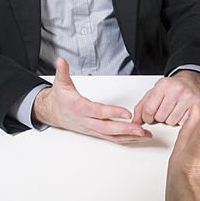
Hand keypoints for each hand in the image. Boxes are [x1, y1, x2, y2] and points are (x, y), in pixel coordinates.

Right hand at [33, 58, 152, 143]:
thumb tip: (61, 61)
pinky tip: (137, 138)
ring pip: (112, 136)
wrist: (54, 113)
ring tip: (145, 135)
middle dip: (126, 129)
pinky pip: (112, 138)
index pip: (98, 112)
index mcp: (80, 108)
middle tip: (141, 130)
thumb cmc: (60, 100)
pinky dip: (126, 139)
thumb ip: (63, 72)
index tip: (127, 113)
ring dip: (130, 137)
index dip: (113, 113)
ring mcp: (93, 129)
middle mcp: (88, 121)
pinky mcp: (97, 132)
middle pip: (108, 128)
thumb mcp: (60, 83)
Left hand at [132, 70, 199, 125]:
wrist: (191, 81)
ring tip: (172, 111)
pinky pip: (182, 123)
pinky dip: (180, 121)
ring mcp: (188, 98)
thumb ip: (142, 107)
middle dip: (159, 117)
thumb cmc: (171, 88)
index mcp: (163, 85)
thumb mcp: (154, 92)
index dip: (147, 117)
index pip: (149, 109)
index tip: (149, 117)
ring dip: (169, 119)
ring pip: (171, 121)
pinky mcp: (197, 106)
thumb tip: (135, 122)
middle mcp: (176, 90)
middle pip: (160, 117)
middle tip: (163, 111)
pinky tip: (180, 112)